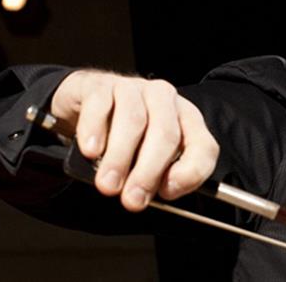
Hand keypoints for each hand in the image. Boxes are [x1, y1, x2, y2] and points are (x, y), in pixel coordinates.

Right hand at [51, 70, 219, 211]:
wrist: (82, 108)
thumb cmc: (121, 138)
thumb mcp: (144, 161)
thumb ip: (155, 179)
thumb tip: (146, 196)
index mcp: (185, 120)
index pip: (203, 146)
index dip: (190, 172)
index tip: (167, 193)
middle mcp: (164, 100)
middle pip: (166, 134)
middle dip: (148, 171)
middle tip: (132, 199)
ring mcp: (133, 89)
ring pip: (134, 120)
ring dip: (120, 157)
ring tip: (108, 184)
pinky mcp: (100, 86)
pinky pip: (101, 104)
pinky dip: (95, 130)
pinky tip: (91, 151)